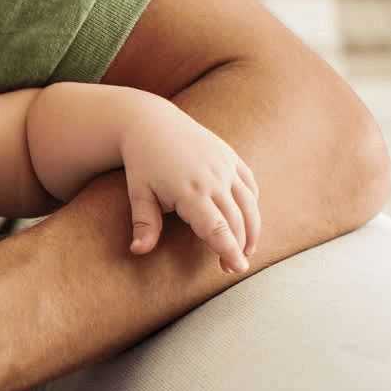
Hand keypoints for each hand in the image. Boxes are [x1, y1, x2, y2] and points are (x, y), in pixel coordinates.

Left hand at [123, 114, 260, 271]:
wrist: (152, 123)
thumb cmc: (142, 162)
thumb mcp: (138, 193)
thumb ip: (144, 223)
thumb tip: (137, 251)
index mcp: (191, 191)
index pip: (217, 228)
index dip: (229, 250)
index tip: (237, 268)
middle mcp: (215, 178)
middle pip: (238, 220)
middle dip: (240, 247)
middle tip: (233, 268)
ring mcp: (226, 166)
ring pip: (250, 204)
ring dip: (252, 229)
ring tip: (246, 249)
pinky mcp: (232, 157)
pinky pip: (250, 185)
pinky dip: (252, 205)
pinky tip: (247, 221)